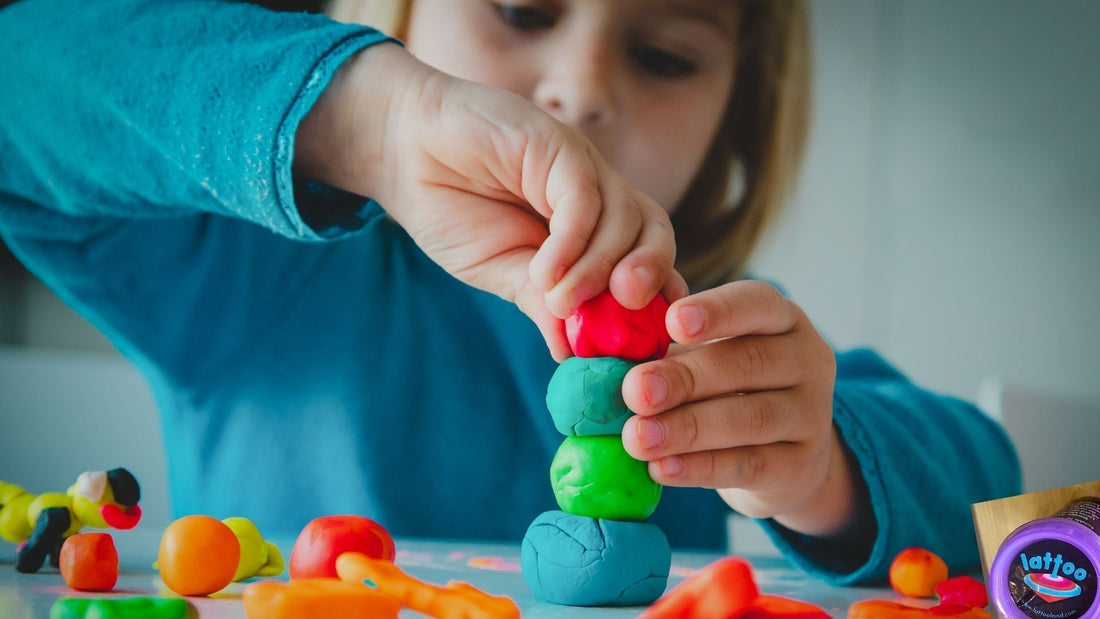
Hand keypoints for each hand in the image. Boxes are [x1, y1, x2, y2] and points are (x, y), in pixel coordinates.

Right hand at [296, 44, 685, 359]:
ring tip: (559, 301)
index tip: (644, 345)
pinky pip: (584, 199)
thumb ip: (541, 303)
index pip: (647, 264)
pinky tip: (543, 272)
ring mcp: (583, 170)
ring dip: (596, 270)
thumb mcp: (501, 271)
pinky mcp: (560, 146)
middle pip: (655, 236)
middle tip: (626, 316)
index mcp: (594, 231)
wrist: (403, 152)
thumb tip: (571, 354)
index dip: (656, 302)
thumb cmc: (453, 210)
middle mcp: (599, 199)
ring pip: (625, 220)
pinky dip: (571, 242)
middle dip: (650, 280)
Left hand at [620, 280, 860, 537]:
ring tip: (636, 437)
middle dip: (685, 378)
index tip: (673, 321)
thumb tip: (606, 353)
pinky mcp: (799, 467)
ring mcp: (810, 416)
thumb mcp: (708, 356)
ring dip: (686, 428)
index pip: (757, 303)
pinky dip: (699, 468)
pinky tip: (660, 468)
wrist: (786, 456)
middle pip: (747, 363)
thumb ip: (669, 346)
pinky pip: (748, 466)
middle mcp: (807, 360)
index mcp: (782, 319)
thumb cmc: (729, 389)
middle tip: (634, 391)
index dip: (716, 310)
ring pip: (749, 418)